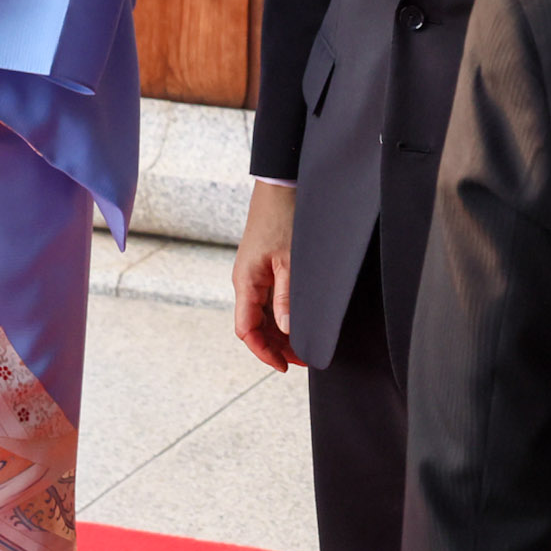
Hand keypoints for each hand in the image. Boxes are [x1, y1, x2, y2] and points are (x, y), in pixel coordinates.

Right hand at [232, 182, 302, 370]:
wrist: (280, 184)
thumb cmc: (283, 216)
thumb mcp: (289, 261)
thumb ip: (286, 297)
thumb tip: (286, 330)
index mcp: (246, 282)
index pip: (247, 330)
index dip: (264, 352)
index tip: (285, 366)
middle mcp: (245, 281)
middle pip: (255, 326)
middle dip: (276, 346)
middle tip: (303, 359)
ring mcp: (254, 274)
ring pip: (263, 314)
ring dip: (280, 332)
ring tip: (304, 343)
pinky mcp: (263, 266)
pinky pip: (268, 299)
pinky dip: (282, 314)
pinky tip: (298, 319)